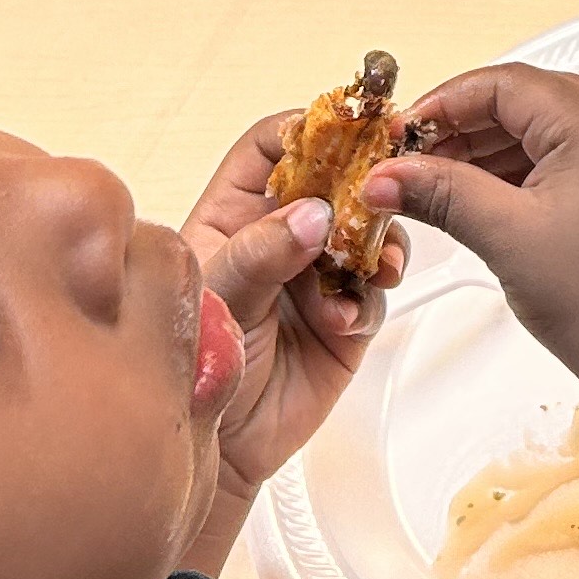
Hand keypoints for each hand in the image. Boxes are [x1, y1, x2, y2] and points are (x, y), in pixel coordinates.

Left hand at [185, 108, 405, 500]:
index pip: (273, 148)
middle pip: (332, 181)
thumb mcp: (217, 297)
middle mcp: (278, 236)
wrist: (217, 449)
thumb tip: (312, 214)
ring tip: (371, 265)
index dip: (309, 129)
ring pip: (364, 231)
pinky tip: (345, 318)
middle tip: (386, 187)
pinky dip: (370, 296)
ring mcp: (315, 275)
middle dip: (363, 181)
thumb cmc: (192, 367)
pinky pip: (373, 289)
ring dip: (376, 240)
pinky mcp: (346, 317)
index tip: (346, 130)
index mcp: (233, 212)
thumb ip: (259, 254)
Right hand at [365, 64, 578, 392]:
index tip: (403, 134)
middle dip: (466, 127)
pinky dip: (528, 168)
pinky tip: (489, 195)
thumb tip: (386, 174)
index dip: (446, 104)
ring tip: (443, 184)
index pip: (507, 84)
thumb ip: (441, 193)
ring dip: (494, 149)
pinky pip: (574, 153)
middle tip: (415, 160)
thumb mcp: (505, 236)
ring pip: (549, 126)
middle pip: (528, 99)